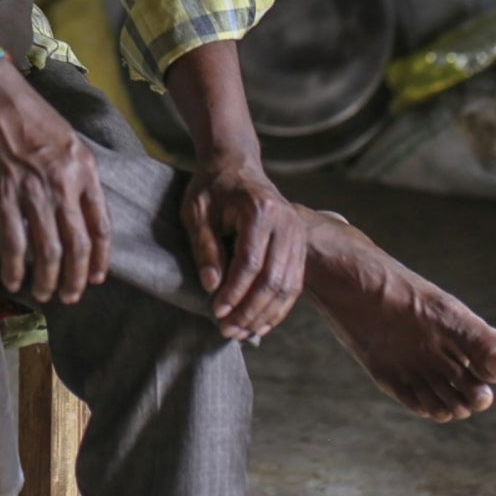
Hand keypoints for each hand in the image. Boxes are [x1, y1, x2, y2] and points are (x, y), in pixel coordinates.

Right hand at [0, 59, 111, 304]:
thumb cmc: (25, 110)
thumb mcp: (65, 138)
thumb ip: (75, 173)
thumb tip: (77, 208)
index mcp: (83, 167)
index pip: (100, 225)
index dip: (99, 258)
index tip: (95, 276)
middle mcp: (63, 183)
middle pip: (77, 245)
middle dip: (76, 278)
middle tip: (70, 296)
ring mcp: (33, 191)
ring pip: (48, 251)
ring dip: (48, 280)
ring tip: (44, 293)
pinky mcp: (2, 196)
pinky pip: (13, 243)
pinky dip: (15, 268)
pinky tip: (13, 280)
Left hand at [182, 153, 306, 340]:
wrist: (236, 163)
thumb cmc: (211, 187)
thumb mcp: (197, 211)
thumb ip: (205, 248)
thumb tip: (212, 287)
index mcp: (260, 210)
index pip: (250, 263)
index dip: (233, 292)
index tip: (215, 312)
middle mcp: (286, 222)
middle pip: (272, 278)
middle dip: (249, 310)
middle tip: (227, 331)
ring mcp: (297, 233)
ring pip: (287, 285)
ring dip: (264, 314)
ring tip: (240, 333)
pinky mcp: (299, 243)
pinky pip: (294, 282)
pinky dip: (278, 307)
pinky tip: (261, 325)